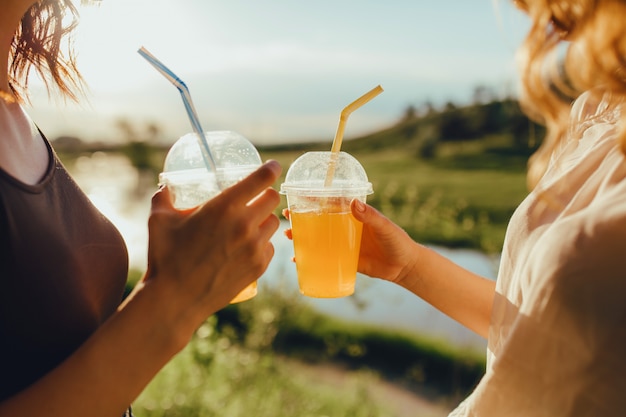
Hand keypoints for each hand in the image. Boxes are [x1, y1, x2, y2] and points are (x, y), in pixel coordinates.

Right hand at [145, 160, 281, 317]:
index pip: (261, 179)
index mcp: (224, 207)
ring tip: (249, 224)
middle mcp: (245, 224)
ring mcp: (254, 247)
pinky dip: (262, 243)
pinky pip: (270, 247)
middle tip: (256, 198)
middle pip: (273, 199)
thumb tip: (165, 187)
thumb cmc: (165, 257)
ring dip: (264, 220)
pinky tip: (247, 246)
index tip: (274, 167)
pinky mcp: (258, 267)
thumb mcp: (158, 220)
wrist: (175, 300)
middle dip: (265, 195)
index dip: (271, 169)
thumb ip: (164, 197)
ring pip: (273, 223)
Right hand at [283, 200, 417, 283]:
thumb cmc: (397, 241)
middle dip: (300, 218)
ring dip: (301, 237)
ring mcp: (343, 244)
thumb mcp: (385, 227)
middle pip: (317, 220)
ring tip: (287, 236)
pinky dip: (309, 259)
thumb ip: (371, 216)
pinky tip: (297, 260)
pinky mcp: (344, 260)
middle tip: (285, 218)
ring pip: (317, 238)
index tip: (296, 197)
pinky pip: (323, 258)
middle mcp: (344, 228)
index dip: (312, 200)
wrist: (405, 266)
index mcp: (353, 215)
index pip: (329, 204)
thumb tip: (354, 203)